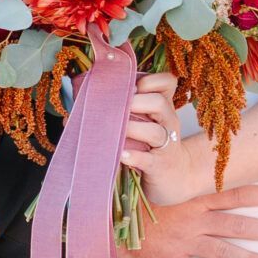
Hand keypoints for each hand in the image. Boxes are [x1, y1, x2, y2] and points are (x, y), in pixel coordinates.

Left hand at [119, 70, 188, 198]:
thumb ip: (128, 107)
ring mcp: (166, 144)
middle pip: (159, 103)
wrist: (174, 177)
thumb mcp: (147, 121)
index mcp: (165, 106)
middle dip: (136, 102)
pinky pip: (148, 159)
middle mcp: (169, 122)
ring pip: (155, 131)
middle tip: (115, 107)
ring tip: (115, 130)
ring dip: (132, 128)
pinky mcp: (159, 166)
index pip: (168, 82)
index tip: (131, 88)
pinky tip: (121, 154)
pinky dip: (134, 156)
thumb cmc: (151, 144)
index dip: (149, 80)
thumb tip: (84, 104)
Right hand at [125, 180, 257, 257]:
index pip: (231, 195)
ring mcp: (183, 243)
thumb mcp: (156, 184)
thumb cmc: (129, 199)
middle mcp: (193, 221)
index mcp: (191, 200)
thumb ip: (178, 183)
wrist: (105, 220)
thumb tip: (194, 172)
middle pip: (236, 224)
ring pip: (224, 251)